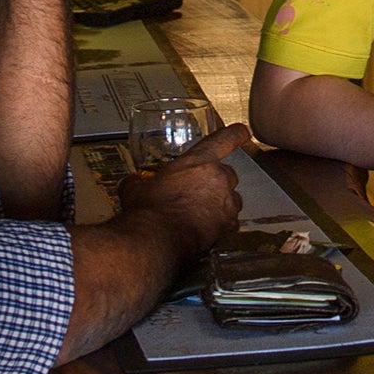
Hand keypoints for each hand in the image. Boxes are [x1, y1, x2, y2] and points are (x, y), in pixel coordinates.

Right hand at [112, 122, 246, 258]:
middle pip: (228, 174)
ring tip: (201, 213)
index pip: (224, 139)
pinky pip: (231, 222)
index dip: (235, 134)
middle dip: (216, 182)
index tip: (243, 131)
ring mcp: (226, 203)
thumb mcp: (136, 190)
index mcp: (198, 162)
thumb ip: (137, 181)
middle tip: (198, 192)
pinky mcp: (228, 226)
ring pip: (232, 199)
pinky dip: (222, 225)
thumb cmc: (148, 212)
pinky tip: (206, 230)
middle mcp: (218, 179)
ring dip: (221, 204)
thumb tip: (131, 183)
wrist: (156, 241)